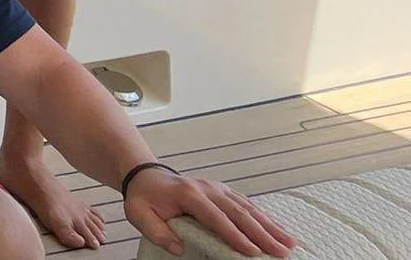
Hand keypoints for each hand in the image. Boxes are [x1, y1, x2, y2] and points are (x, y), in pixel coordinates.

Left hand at [125, 168, 295, 257]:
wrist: (146, 176)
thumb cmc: (144, 198)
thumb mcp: (138, 214)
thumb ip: (156, 231)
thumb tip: (178, 248)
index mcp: (188, 194)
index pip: (215, 217)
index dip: (234, 235)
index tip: (251, 252)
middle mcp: (207, 189)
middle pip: (238, 212)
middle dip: (262, 234)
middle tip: (281, 252)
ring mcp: (217, 188)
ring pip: (248, 208)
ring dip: (270, 226)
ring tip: (290, 243)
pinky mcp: (223, 191)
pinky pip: (247, 204)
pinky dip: (265, 218)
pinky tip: (278, 230)